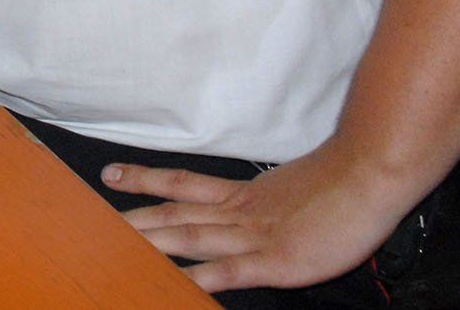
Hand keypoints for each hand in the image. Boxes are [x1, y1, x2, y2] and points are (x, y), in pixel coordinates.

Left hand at [107, 138, 410, 294]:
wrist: (369, 175)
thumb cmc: (340, 183)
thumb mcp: (291, 190)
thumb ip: (264, 201)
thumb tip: (249, 206)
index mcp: (243, 194)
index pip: (183, 184)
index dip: (146, 179)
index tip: (111, 174)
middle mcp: (238, 212)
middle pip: (174, 211)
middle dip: (132, 217)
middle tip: (90, 218)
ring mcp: (254, 236)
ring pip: (189, 236)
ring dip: (150, 242)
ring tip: (115, 245)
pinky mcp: (274, 260)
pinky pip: (229, 271)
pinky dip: (199, 278)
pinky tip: (174, 284)